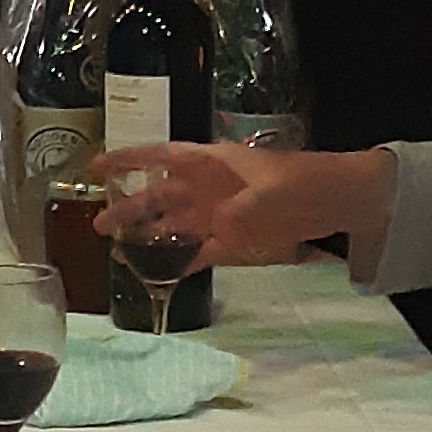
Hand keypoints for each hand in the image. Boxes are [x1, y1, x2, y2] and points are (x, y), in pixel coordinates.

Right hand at [99, 137, 390, 270]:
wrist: (334, 202)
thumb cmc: (298, 184)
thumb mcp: (268, 191)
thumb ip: (239, 209)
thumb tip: (218, 225)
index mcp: (210, 163)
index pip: (161, 157)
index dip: (128, 160)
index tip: (97, 166)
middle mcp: (207, 189)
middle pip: (160, 196)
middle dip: (129, 207)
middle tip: (98, 223)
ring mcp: (218, 216)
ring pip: (174, 226)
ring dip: (148, 236)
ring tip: (118, 248)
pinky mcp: (233, 242)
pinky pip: (199, 253)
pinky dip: (180, 263)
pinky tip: (160, 275)